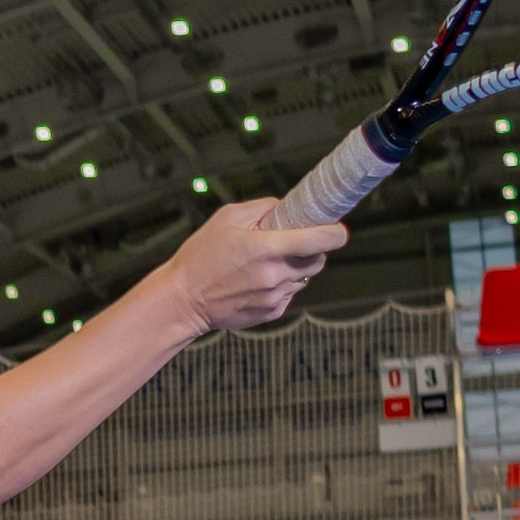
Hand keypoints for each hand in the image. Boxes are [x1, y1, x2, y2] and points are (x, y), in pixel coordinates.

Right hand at [165, 196, 346, 333]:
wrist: (183, 299)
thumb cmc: (201, 256)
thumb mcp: (226, 218)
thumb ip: (264, 207)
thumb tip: (289, 208)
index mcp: (267, 247)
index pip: (322, 239)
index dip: (335, 232)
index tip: (335, 228)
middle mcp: (275, 274)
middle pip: (319, 259)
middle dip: (311, 249)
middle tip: (290, 243)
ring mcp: (275, 296)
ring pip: (304, 277)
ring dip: (293, 267)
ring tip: (264, 264)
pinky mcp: (272, 312)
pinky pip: (289, 293)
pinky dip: (280, 285)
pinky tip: (256, 281)